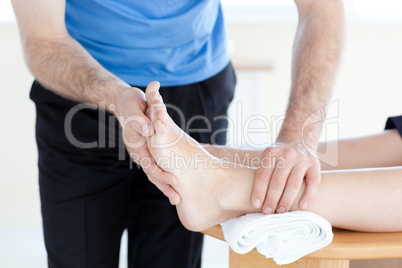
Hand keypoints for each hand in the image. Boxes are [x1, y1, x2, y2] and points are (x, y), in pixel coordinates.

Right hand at [114, 84, 180, 204]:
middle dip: (164, 187)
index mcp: (135, 145)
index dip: (161, 174)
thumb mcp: (134, 109)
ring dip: (165, 185)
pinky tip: (174, 184)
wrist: (125, 101)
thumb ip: (140, 121)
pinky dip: (164, 175)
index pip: (148, 164)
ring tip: (177, 198)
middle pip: (152, 173)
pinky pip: (156, 166)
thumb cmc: (130, 104)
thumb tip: (151, 131)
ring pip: (154, 172)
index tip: (173, 181)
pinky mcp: (148, 150)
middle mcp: (139, 152)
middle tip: (177, 199)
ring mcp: (143, 152)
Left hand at [251, 142, 320, 213]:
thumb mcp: (268, 156)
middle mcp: (287, 155)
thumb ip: (263, 172)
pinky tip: (302, 206)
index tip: (256, 204)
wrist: (299, 137)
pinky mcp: (315, 164)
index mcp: (271, 153)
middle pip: (277, 181)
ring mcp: (302, 159)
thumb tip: (256, 199)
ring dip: (286, 200)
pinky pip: (314, 183)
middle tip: (268, 212)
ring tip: (280, 211)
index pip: (263, 175)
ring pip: (294, 184)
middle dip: (271, 199)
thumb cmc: (279, 155)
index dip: (259, 191)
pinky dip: (308, 196)